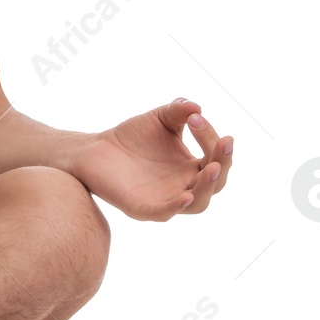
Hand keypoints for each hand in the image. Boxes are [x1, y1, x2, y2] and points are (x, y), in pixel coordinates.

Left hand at [67, 98, 232, 220]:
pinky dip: (175, 207)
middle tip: (225, 143)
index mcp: (191, 169)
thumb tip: (196, 106)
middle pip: (215, 185)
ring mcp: (163, 200)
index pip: (216, 159)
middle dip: (223, 164)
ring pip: (197, 204)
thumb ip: (178, 111)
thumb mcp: (159, 119)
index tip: (197, 118)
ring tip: (213, 168)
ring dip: (207, 187)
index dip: (213, 141)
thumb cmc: (131, 137)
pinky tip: (186, 195)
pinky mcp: (140, 208)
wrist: (94, 148)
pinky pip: (163, 213)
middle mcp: (183, 187)